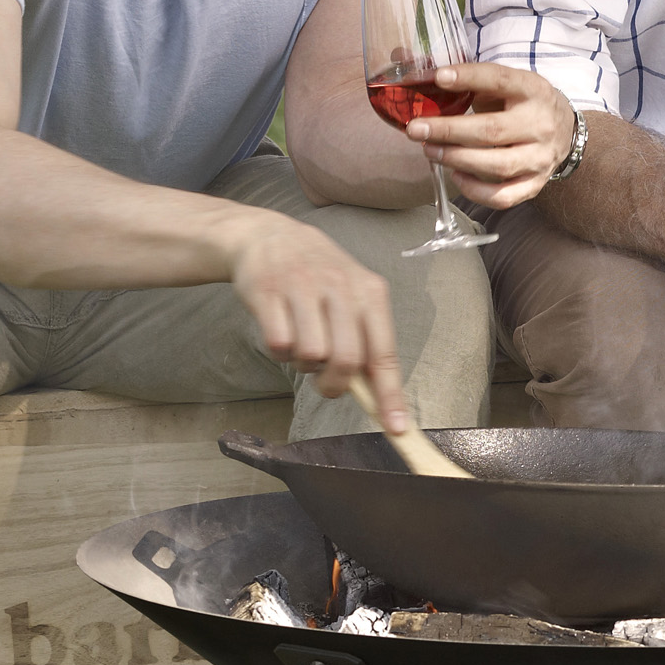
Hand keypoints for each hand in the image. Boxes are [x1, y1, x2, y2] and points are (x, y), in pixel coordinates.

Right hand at [224, 209, 409, 426]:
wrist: (269, 237)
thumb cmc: (319, 276)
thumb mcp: (352, 295)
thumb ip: (366, 338)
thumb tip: (379, 393)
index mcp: (369, 291)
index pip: (385, 353)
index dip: (390, 395)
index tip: (396, 427)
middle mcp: (340, 287)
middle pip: (347, 360)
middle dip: (335, 385)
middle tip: (327, 385)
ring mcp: (302, 287)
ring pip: (311, 354)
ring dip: (304, 363)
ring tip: (302, 344)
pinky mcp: (268, 291)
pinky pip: (278, 344)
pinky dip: (279, 350)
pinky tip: (281, 331)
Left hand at [413, 61, 575, 211]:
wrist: (564, 130)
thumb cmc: (521, 103)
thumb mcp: (503, 83)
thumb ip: (463, 76)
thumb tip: (401, 57)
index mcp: (532, 89)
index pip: (500, 80)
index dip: (469, 78)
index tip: (438, 77)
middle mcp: (540, 123)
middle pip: (492, 131)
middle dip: (448, 131)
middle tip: (416, 129)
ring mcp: (540, 157)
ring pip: (497, 165)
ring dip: (457, 159)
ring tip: (429, 151)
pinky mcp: (536, 183)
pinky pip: (504, 195)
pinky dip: (476, 190)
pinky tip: (456, 175)